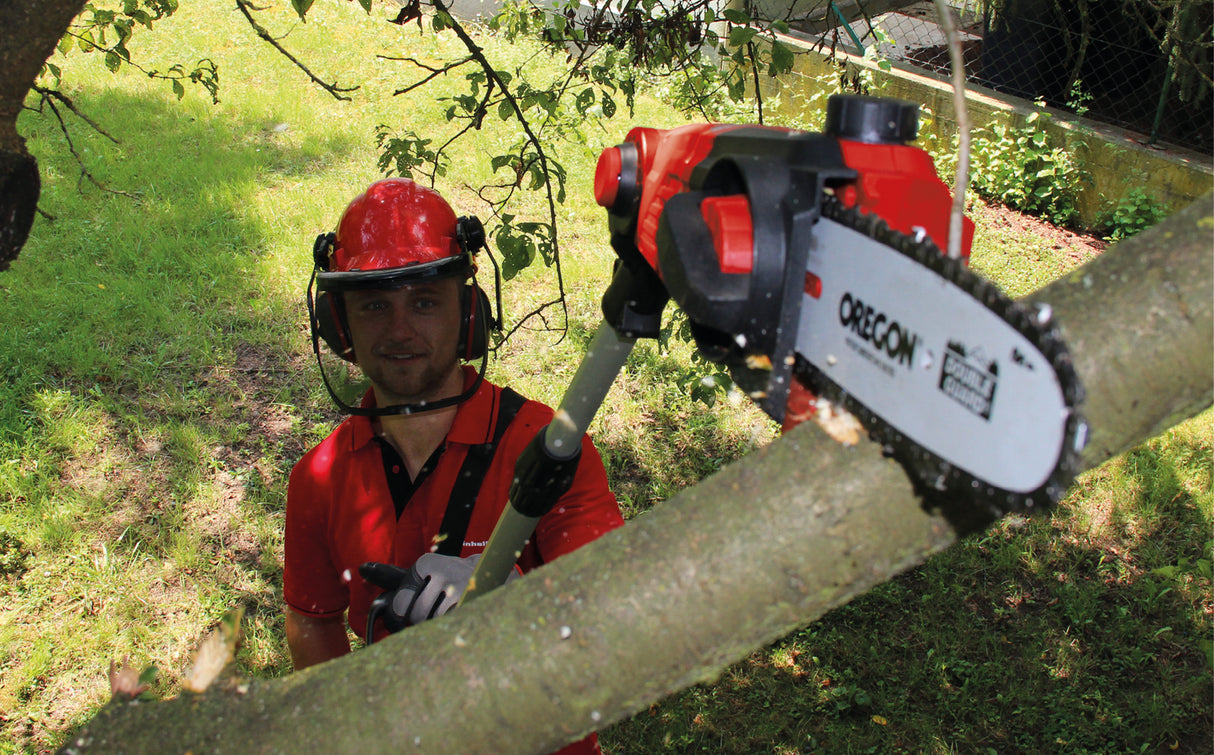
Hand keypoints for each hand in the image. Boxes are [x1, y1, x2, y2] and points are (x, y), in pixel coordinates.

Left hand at [361, 553, 509, 635]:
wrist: (489, 573)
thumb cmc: (444, 578)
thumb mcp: (420, 574)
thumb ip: (391, 576)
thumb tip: (360, 569)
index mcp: (424, 563)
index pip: (399, 605)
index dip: (398, 622)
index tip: (404, 624)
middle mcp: (441, 569)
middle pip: (416, 616)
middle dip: (419, 624)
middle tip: (428, 619)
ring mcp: (460, 584)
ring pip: (433, 622)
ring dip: (436, 626)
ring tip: (445, 615)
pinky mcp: (475, 599)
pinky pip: (450, 624)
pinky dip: (449, 627)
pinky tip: (455, 618)